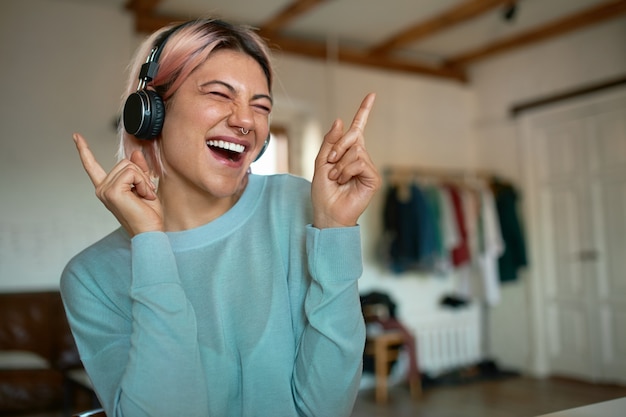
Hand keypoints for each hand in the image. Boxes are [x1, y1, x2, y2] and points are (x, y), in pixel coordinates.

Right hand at [73, 133, 162, 235]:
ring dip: (143, 180)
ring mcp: (105, 190)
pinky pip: (132, 172)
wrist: (150, 232)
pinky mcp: (112, 191)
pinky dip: (143, 182)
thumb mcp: (145, 187)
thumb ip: (139, 170)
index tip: (76, 136)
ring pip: (130, 166)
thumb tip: (135, 152)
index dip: (84, 150)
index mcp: (107, 188)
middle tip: (146, 193)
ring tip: (145, 196)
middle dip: (141, 175)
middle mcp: (102, 188)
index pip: (92, 166)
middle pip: (124, 162)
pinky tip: (144, 196)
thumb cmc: (148, 215)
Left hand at [311, 93, 380, 228]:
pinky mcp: (373, 178)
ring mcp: (367, 168)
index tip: (371, 95)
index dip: (364, 112)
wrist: (327, 213)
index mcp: (348, 153)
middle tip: (330, 162)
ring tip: (335, 177)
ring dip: (339, 163)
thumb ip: (330, 142)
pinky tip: (343, 181)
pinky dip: (346, 170)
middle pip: (354, 136)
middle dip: (338, 146)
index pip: (358, 129)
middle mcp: (360, 157)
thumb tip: (341, 121)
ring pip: (355, 150)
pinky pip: (360, 161)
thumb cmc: (323, 192)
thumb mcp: (321, 162)